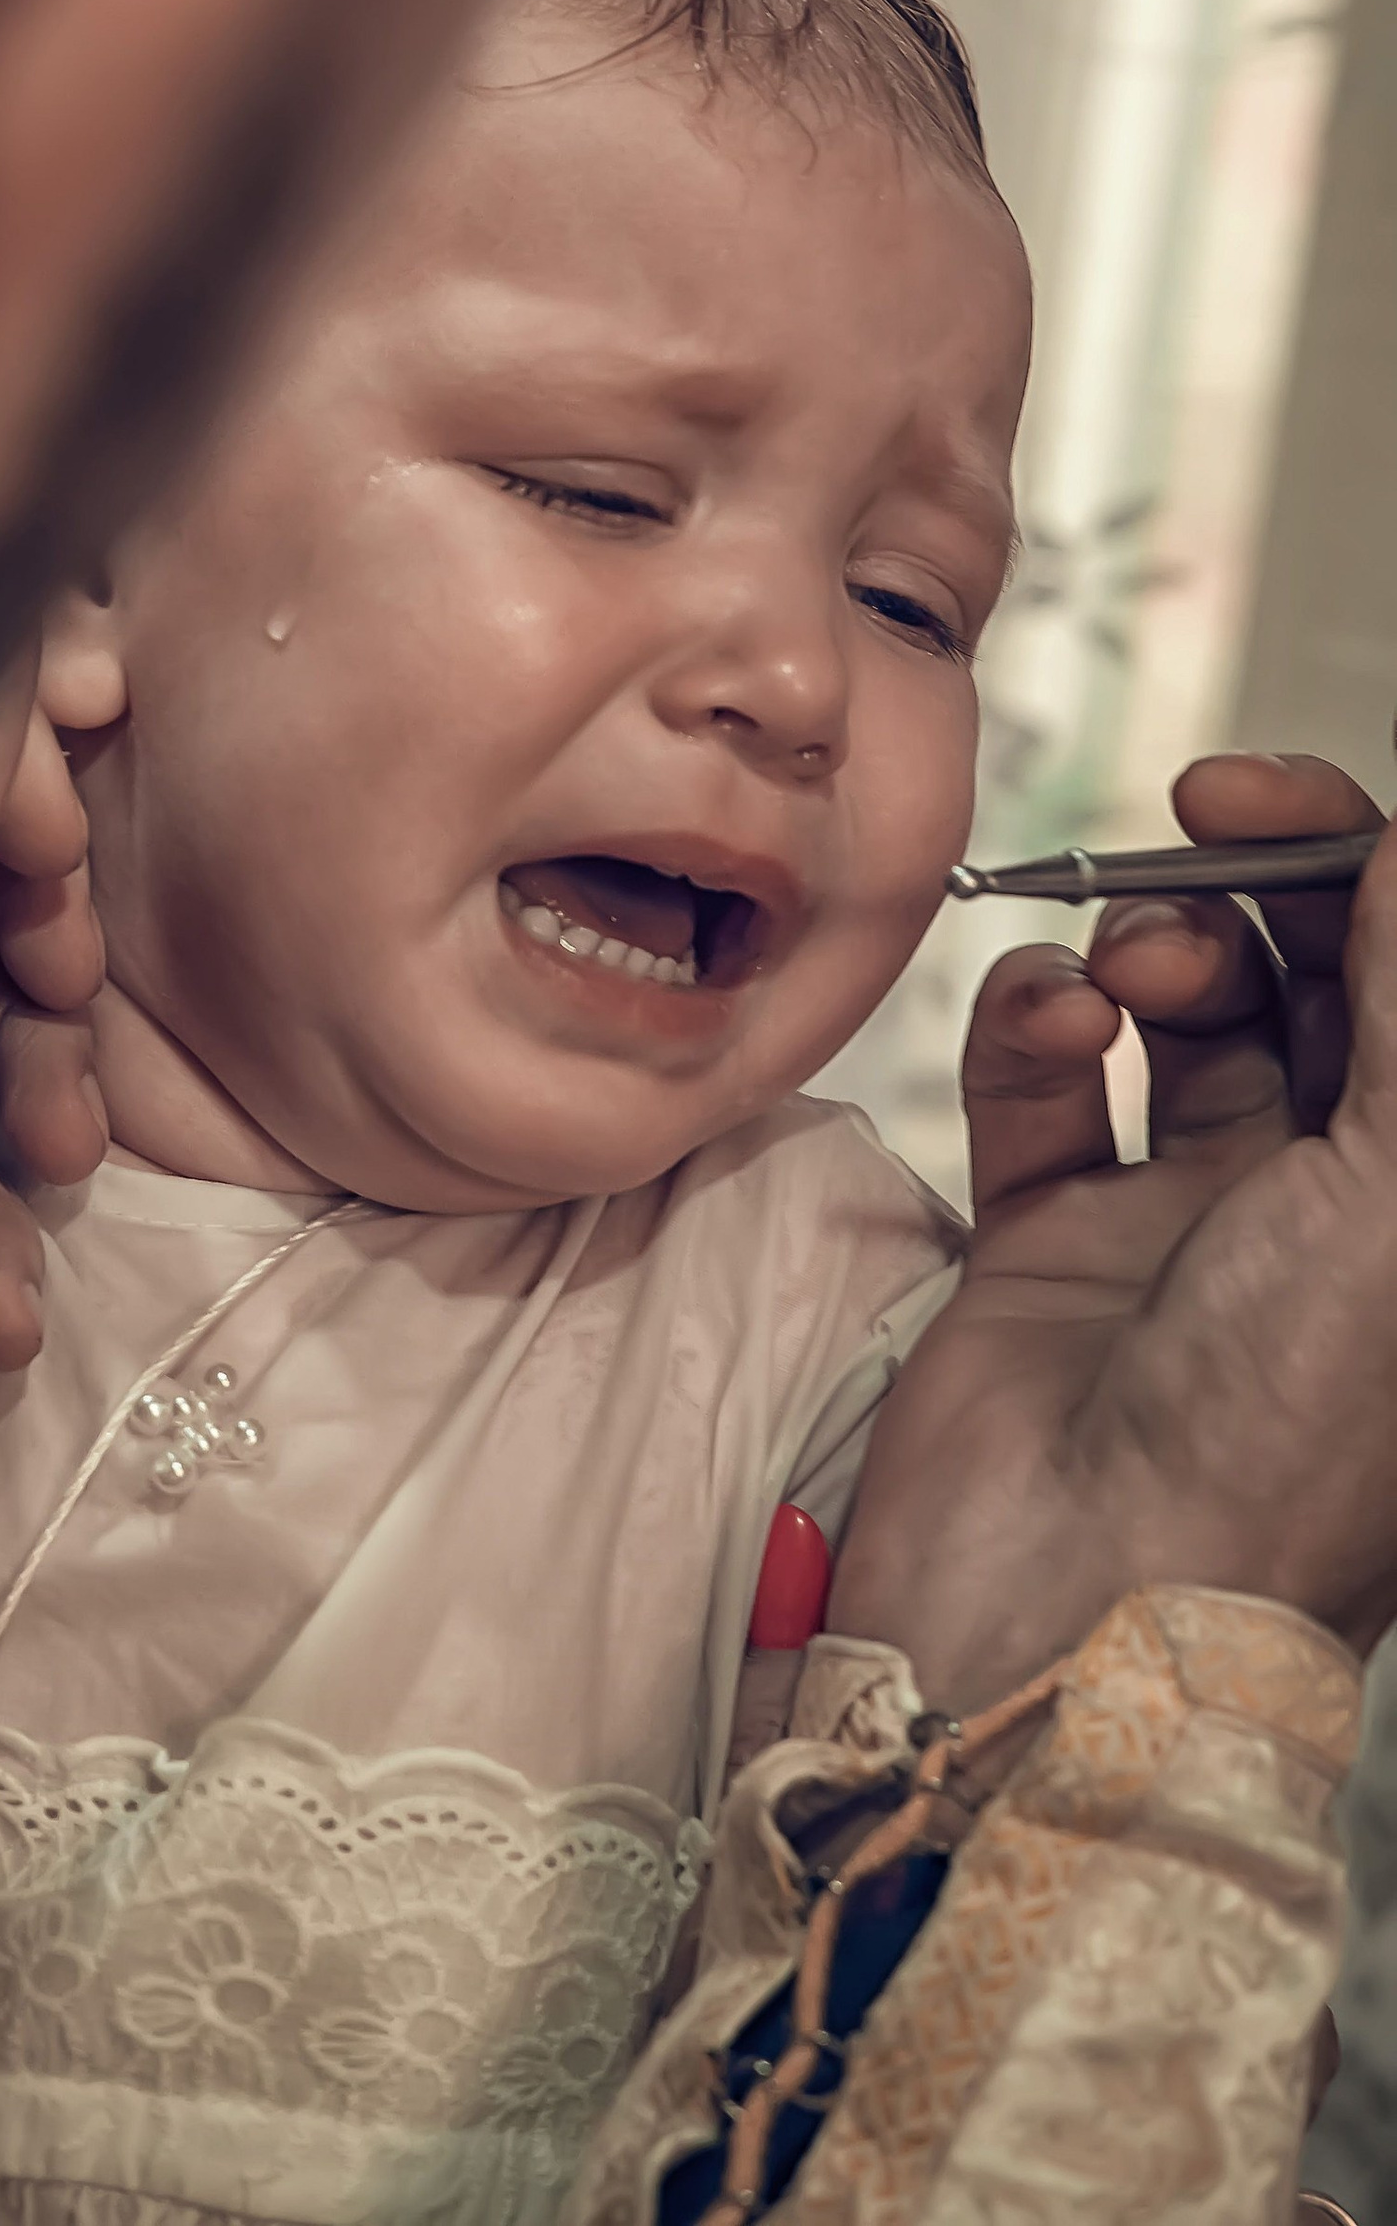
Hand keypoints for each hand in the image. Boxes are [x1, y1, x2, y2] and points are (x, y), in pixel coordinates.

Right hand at [830, 749, 1396, 1710]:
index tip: (1262, 797)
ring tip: (1124, 968)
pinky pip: (1046, 1087)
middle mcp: (1330, 1213)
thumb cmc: (1280, 1435)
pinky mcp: (1054, 1239)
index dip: (1352, 865)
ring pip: (1176, 1017)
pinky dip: (1036, 1026)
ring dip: (1147, 951)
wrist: (1078, 1591)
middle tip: (1187, 819)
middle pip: (1307, 981)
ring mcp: (1191, 1223)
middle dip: (1250, 886)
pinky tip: (1049, 1022)